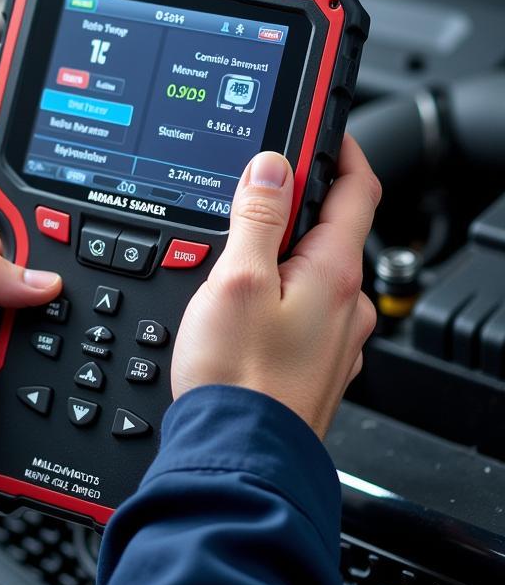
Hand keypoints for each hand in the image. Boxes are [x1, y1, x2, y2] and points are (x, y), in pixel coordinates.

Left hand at [0, 233, 61, 552]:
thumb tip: (44, 277)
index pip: (16, 253)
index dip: (47, 238)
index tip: (84, 233)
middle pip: (52, 310)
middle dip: (71, 312)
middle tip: (85, 315)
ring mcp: (3, 387)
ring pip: (63, 367)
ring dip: (71, 372)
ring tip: (71, 374)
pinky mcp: (15, 432)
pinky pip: (59, 420)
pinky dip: (69, 419)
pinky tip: (70, 416)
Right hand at [171, 135, 379, 437]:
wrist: (238, 455)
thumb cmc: (239, 377)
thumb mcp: (237, 278)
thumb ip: (257, 217)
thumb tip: (272, 167)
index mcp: (335, 272)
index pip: (358, 188)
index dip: (340, 149)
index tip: (319, 129)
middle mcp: (348, 304)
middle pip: (329, 228)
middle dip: (290, 205)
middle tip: (244, 199)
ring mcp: (335, 336)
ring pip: (312, 271)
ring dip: (279, 253)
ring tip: (227, 262)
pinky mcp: (314, 360)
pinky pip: (302, 308)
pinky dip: (276, 291)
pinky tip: (239, 307)